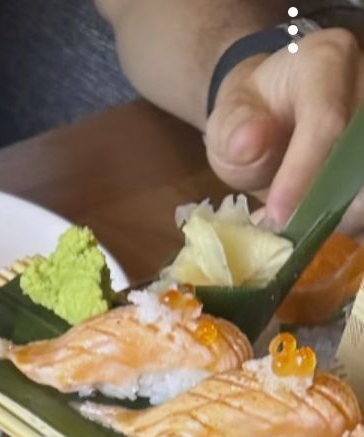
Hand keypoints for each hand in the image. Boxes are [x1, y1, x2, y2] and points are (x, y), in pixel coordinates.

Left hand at [206, 29, 363, 230]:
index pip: (327, 120)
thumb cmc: (251, 117)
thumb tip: (249, 143)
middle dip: (331, 203)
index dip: (304, 173)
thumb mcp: (229, 119)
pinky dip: (356, 221)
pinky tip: (330, 234)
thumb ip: (233, 130)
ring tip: (307, 235)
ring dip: (349, 216)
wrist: (271, 116)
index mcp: (326, 60)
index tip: (279, 215)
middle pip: (361, 153)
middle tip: (295, 235)